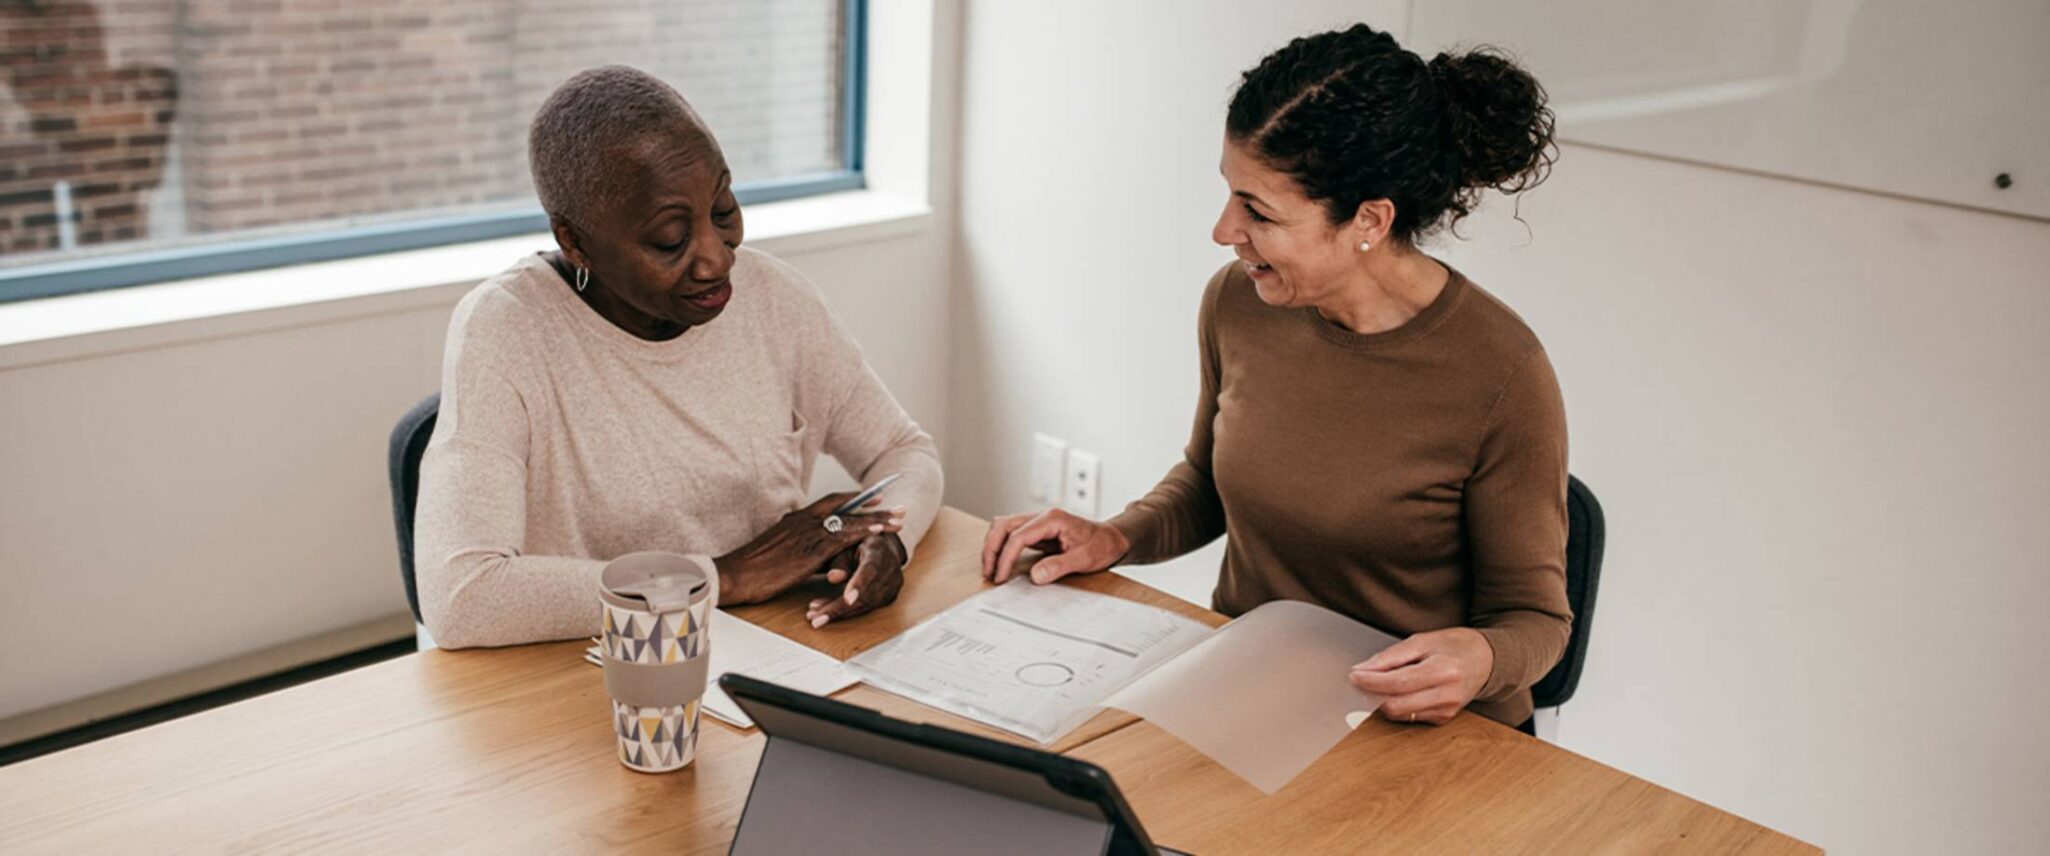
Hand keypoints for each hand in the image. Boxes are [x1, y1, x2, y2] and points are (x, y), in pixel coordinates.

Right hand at [716, 493, 903, 604]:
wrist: (734, 574)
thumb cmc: (753, 569)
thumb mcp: (781, 553)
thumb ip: (804, 551)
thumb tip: (824, 562)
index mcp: (795, 519)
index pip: (830, 502)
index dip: (854, 499)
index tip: (874, 496)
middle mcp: (803, 520)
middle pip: (845, 507)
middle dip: (873, 505)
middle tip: (896, 505)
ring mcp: (807, 533)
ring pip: (849, 521)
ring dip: (875, 519)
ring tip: (898, 520)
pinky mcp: (809, 550)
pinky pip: (842, 537)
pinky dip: (862, 532)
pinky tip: (878, 532)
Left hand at [805, 532, 905, 627]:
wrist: (882, 547)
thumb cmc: (858, 543)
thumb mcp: (847, 545)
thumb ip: (840, 560)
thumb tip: (833, 578)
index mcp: (879, 551)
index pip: (871, 570)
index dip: (860, 585)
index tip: (847, 599)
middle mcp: (891, 570)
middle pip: (867, 594)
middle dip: (840, 608)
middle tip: (815, 617)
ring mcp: (892, 586)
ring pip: (865, 605)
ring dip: (839, 613)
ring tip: (814, 614)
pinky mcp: (888, 598)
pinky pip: (866, 608)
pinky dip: (845, 612)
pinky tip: (824, 611)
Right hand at [980, 508, 1129, 584]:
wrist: (1113, 539)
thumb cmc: (1102, 545)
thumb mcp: (1085, 558)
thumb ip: (1059, 566)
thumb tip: (1035, 576)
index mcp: (1052, 519)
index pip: (1018, 536)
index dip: (1006, 557)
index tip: (1001, 577)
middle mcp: (1042, 516)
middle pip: (1003, 525)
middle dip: (992, 549)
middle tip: (989, 573)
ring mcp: (1038, 522)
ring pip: (1004, 527)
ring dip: (993, 545)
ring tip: (991, 569)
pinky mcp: (1037, 531)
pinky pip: (1011, 534)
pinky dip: (1002, 546)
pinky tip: (1001, 562)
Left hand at [1348, 628, 1494, 725]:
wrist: (1486, 660)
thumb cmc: (1454, 646)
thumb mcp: (1422, 641)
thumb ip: (1391, 656)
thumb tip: (1363, 669)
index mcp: (1443, 671)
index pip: (1398, 683)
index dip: (1371, 682)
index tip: (1354, 675)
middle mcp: (1447, 695)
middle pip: (1396, 705)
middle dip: (1373, 694)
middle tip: (1361, 680)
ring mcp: (1446, 710)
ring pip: (1400, 715)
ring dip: (1383, 701)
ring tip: (1380, 683)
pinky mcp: (1443, 719)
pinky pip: (1410, 717)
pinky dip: (1398, 705)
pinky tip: (1400, 691)